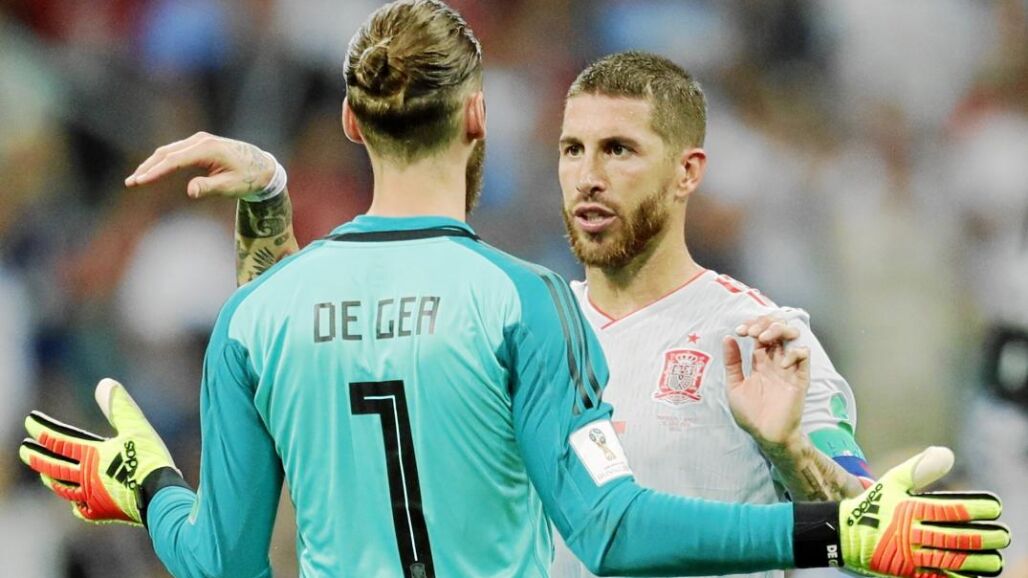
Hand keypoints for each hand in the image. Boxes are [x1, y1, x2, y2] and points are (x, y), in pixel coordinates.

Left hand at [19, 379, 179, 525]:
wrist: (160, 497)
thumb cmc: (149, 460)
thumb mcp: (137, 427)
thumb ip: (119, 406)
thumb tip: (104, 383)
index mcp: (91, 455)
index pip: (59, 441)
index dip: (43, 430)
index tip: (29, 422)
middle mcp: (86, 477)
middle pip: (54, 466)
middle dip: (37, 456)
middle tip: (24, 449)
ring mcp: (91, 497)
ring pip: (63, 488)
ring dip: (51, 479)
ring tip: (44, 475)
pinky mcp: (102, 512)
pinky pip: (80, 508)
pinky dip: (74, 502)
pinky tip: (75, 503)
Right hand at [125, 132, 275, 198]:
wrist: (262, 166)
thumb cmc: (247, 178)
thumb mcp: (231, 187)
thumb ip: (209, 188)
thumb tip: (190, 191)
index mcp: (208, 149)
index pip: (174, 161)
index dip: (155, 172)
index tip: (140, 182)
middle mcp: (201, 141)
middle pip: (166, 153)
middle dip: (147, 168)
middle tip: (131, 183)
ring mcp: (199, 140)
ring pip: (168, 151)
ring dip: (151, 164)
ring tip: (137, 179)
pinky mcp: (199, 144)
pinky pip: (175, 151)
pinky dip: (162, 161)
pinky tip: (151, 171)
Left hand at [724, 316, 807, 449]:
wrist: (766, 435)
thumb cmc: (750, 414)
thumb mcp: (734, 386)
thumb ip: (732, 362)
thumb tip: (727, 338)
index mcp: (760, 363)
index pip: (760, 334)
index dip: (751, 327)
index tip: (739, 332)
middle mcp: (775, 362)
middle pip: (777, 330)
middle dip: (765, 323)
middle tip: (753, 332)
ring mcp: (788, 368)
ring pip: (792, 336)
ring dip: (779, 330)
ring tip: (765, 337)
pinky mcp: (800, 378)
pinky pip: (803, 356)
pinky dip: (793, 353)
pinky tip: (780, 364)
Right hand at [840, 447, 1008, 576]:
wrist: (843, 535)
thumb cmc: (873, 506)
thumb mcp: (891, 482)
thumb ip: (919, 468)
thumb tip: (947, 453)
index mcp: (909, 509)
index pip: (950, 509)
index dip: (975, 509)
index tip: (995, 508)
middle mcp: (910, 533)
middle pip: (955, 537)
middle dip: (983, 538)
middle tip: (1003, 535)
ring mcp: (909, 555)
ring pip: (950, 560)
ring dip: (977, 560)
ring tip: (996, 558)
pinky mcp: (906, 572)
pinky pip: (937, 576)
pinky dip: (957, 576)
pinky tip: (974, 573)